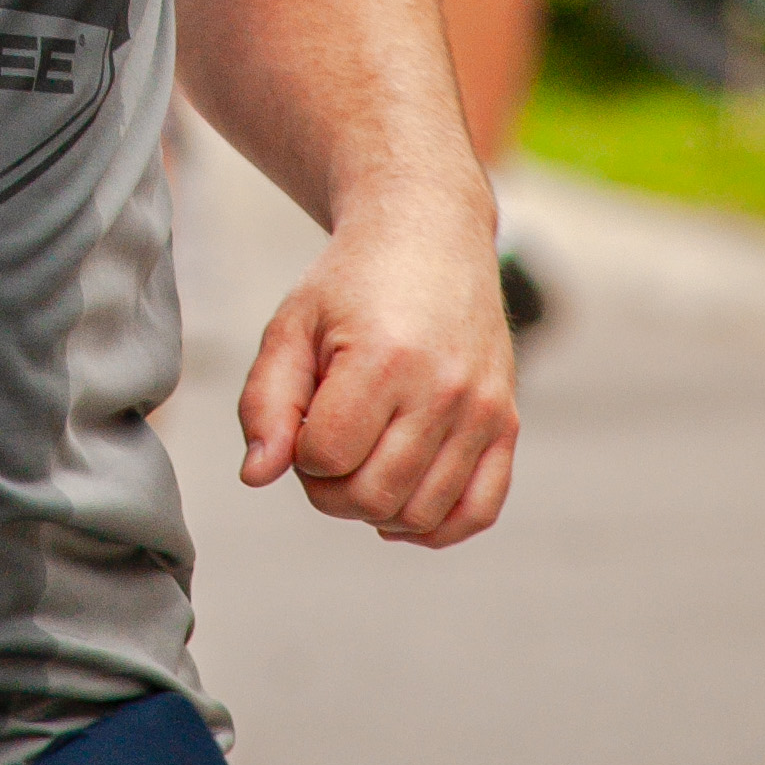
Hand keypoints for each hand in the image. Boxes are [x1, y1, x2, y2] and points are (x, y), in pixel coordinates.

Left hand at [236, 192, 516, 548]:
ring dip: (374, 508)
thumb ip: (266, 402)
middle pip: (372, 495)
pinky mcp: (508, 424)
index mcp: (383, 359)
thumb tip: (256, 476)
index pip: (326, 457)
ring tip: (359, 459)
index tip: (303, 417)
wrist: (430, 238)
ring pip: (420, 514)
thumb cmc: (350, 285)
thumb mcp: (291, 325)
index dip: (299, 452)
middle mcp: (443, 389)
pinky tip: (400, 504)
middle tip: (323, 444)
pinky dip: (434, 526)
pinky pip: (478, 512)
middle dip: (328, 488)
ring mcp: (482, 410)